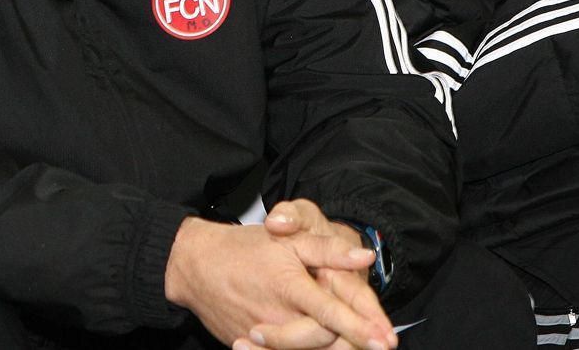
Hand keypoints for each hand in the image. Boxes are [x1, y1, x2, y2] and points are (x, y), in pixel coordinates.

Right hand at [165, 216, 394, 349]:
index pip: (331, 312)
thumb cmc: (242, 249)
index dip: (359, 326)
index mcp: (288, 285)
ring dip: (331, 349)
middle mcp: (277, 315)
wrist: (193, 265)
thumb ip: (326, 249)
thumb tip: (364, 256)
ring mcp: (261, 335)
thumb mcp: (286, 239)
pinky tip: (319, 346)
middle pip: (322, 339)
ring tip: (354, 347)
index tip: (385, 339)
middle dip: (352, 343)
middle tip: (382, 346)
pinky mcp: (248, 345)